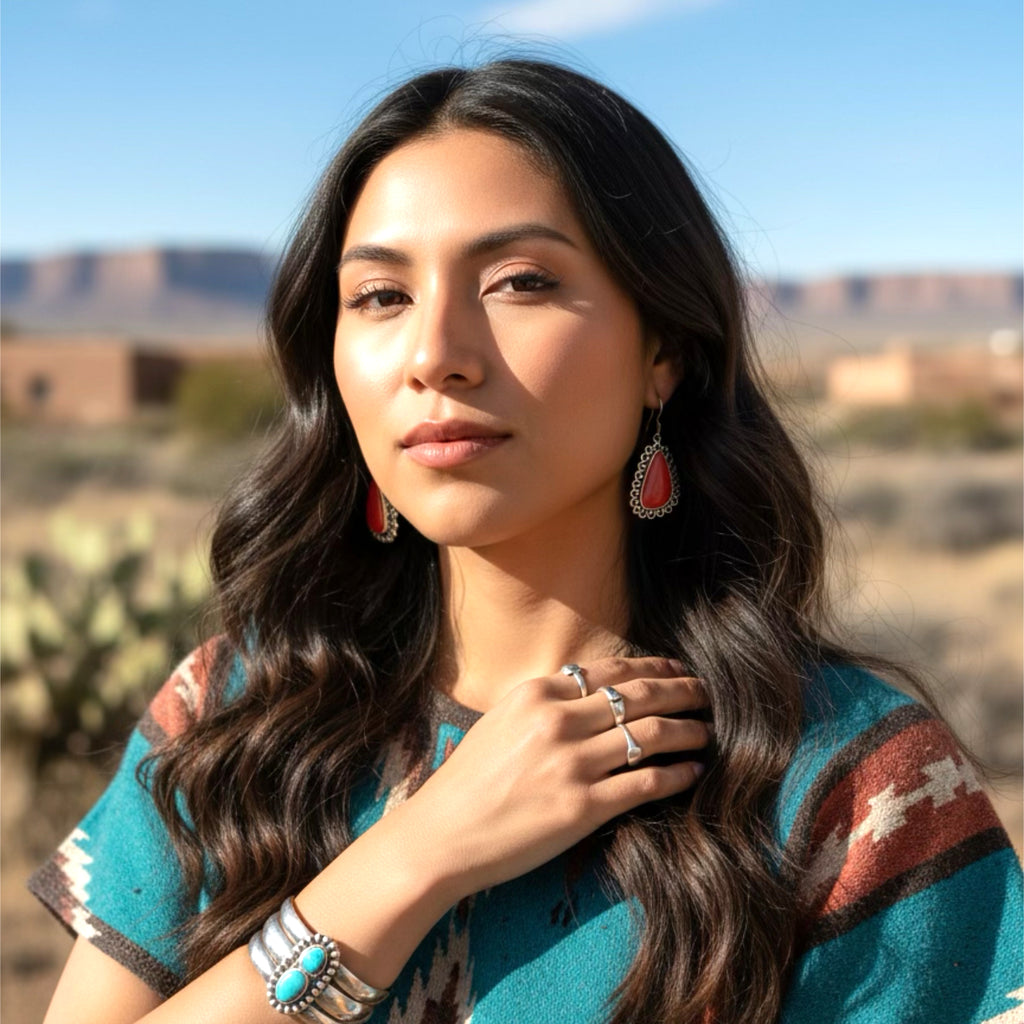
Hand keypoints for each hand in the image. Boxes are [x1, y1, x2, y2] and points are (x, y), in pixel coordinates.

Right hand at [397, 656, 710, 902]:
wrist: (440, 836)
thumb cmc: (467, 782)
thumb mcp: (501, 721)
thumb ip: (545, 703)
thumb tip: (591, 693)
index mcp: (536, 694)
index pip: (611, 670)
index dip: (653, 667)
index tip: (675, 669)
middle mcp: (557, 721)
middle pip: (640, 695)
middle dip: (682, 690)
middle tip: (705, 693)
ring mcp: (571, 764)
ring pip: (652, 734)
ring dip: (688, 730)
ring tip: (706, 731)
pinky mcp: (582, 808)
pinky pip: (647, 783)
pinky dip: (677, 774)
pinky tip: (692, 772)